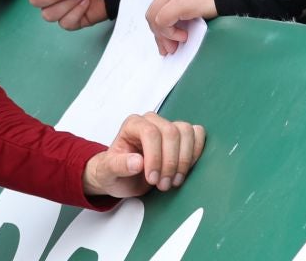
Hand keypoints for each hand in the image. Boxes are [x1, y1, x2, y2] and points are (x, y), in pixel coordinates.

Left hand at [82, 112, 206, 197]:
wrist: (122, 178)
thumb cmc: (114, 172)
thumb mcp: (108, 173)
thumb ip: (119, 165)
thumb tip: (138, 162)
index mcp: (133, 125)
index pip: (150, 133)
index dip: (155, 157)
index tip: (152, 179)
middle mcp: (151, 121)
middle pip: (171, 133)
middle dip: (170, 163)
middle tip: (163, 185)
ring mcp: (168, 126)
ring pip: (187, 132)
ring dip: (184, 160)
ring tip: (173, 181)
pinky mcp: (182, 136)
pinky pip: (197, 134)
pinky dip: (195, 153)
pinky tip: (184, 169)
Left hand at [146, 0, 216, 55]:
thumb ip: (188, 5)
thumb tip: (179, 26)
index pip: (160, 3)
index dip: (162, 23)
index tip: (169, 38)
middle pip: (154, 9)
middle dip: (158, 32)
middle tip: (168, 47)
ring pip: (153, 15)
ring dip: (162, 35)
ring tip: (174, 45)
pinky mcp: (178, 2)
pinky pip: (162, 20)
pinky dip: (169, 33)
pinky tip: (183, 36)